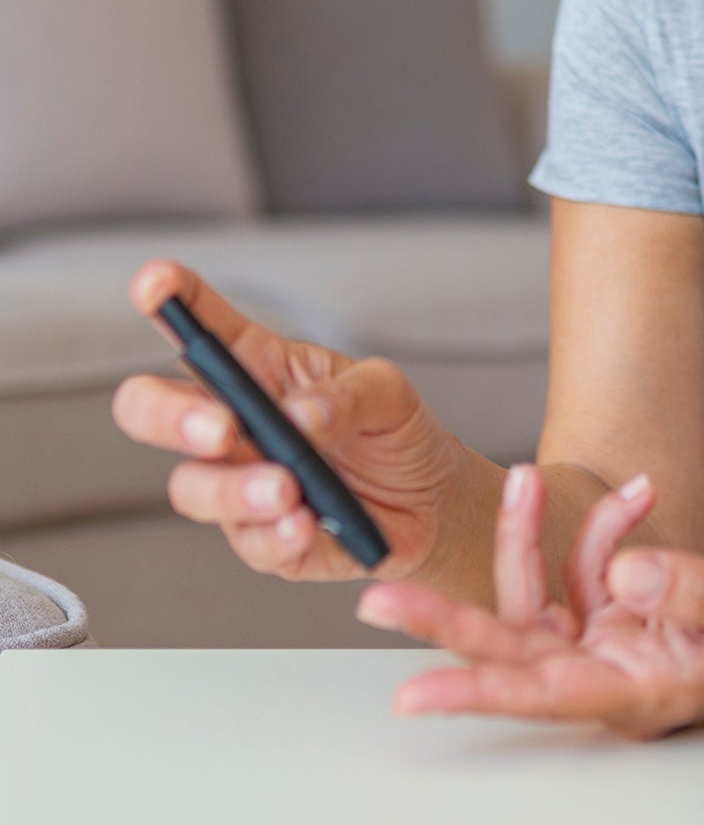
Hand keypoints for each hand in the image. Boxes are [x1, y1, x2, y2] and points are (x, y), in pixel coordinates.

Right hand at [113, 260, 462, 581]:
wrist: (430, 502)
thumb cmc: (394, 431)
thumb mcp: (388, 392)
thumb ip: (348, 395)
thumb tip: (300, 416)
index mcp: (258, 368)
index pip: (201, 327)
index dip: (169, 301)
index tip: (154, 284)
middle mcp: (234, 424)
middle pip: (152, 409)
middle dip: (168, 415)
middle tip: (221, 428)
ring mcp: (238, 481)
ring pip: (192, 485)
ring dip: (236, 489)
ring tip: (290, 489)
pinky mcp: (260, 537)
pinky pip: (248, 540)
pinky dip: (276, 533)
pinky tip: (306, 523)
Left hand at [356, 463, 703, 738]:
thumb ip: (694, 591)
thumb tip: (629, 574)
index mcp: (639, 692)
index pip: (541, 694)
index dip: (474, 692)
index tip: (410, 694)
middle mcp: (610, 672)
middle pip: (511, 647)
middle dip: (447, 617)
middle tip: (379, 597)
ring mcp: (608, 642)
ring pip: (541, 591)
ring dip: (540, 533)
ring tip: (558, 480)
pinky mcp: (615, 612)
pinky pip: (583, 564)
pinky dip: (601, 526)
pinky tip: (635, 495)